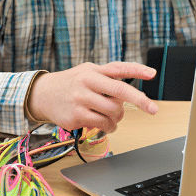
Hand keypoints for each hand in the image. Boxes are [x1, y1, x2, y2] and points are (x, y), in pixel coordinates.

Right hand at [26, 62, 157, 132]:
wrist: (42, 94)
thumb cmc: (70, 84)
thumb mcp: (86, 73)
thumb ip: (107, 78)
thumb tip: (131, 94)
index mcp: (92, 70)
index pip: (117, 68)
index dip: (136, 70)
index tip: (152, 73)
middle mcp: (87, 81)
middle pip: (119, 91)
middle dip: (140, 100)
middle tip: (153, 109)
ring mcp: (81, 98)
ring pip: (113, 111)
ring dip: (118, 118)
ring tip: (113, 117)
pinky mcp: (76, 115)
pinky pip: (103, 124)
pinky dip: (109, 127)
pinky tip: (105, 124)